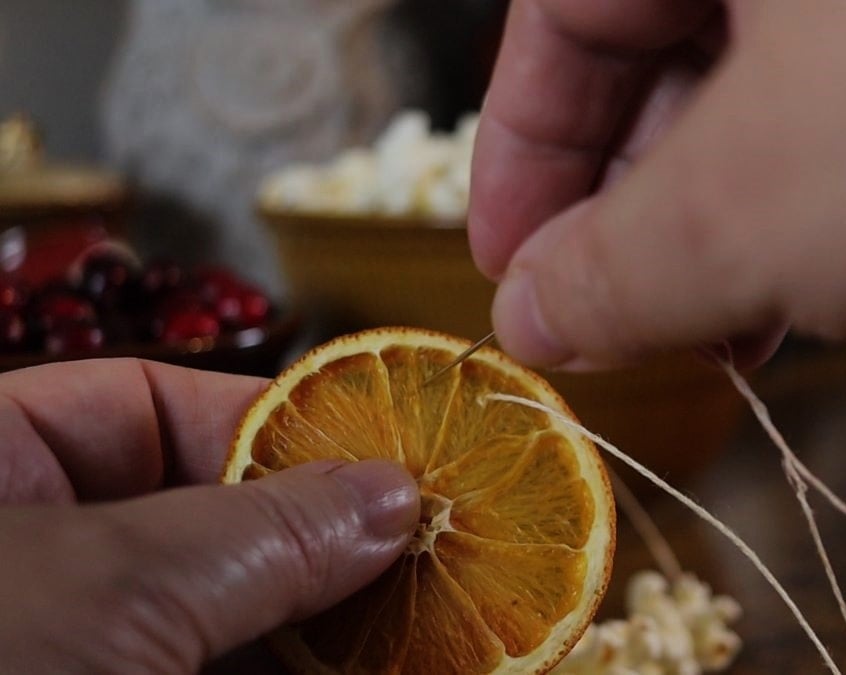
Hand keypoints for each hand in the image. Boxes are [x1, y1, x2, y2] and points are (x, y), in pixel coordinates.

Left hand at [0, 359, 418, 672]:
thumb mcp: (111, 590)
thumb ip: (262, 532)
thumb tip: (387, 493)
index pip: (142, 405)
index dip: (265, 417)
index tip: (377, 451)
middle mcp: (36, 562)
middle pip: (206, 513)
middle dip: (316, 534)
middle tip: (419, 543)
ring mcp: (78, 647)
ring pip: (226, 614)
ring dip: (322, 620)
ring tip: (418, 617)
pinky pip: (222, 671)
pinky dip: (298, 669)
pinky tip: (368, 665)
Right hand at [471, 0, 845, 380]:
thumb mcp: (765, 219)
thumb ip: (613, 270)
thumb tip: (527, 315)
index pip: (568, 9)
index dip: (521, 153)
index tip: (509, 276)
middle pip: (664, 53)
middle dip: (627, 207)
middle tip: (618, 324)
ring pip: (761, 97)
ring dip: (721, 230)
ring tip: (727, 335)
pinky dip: (814, 213)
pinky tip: (817, 298)